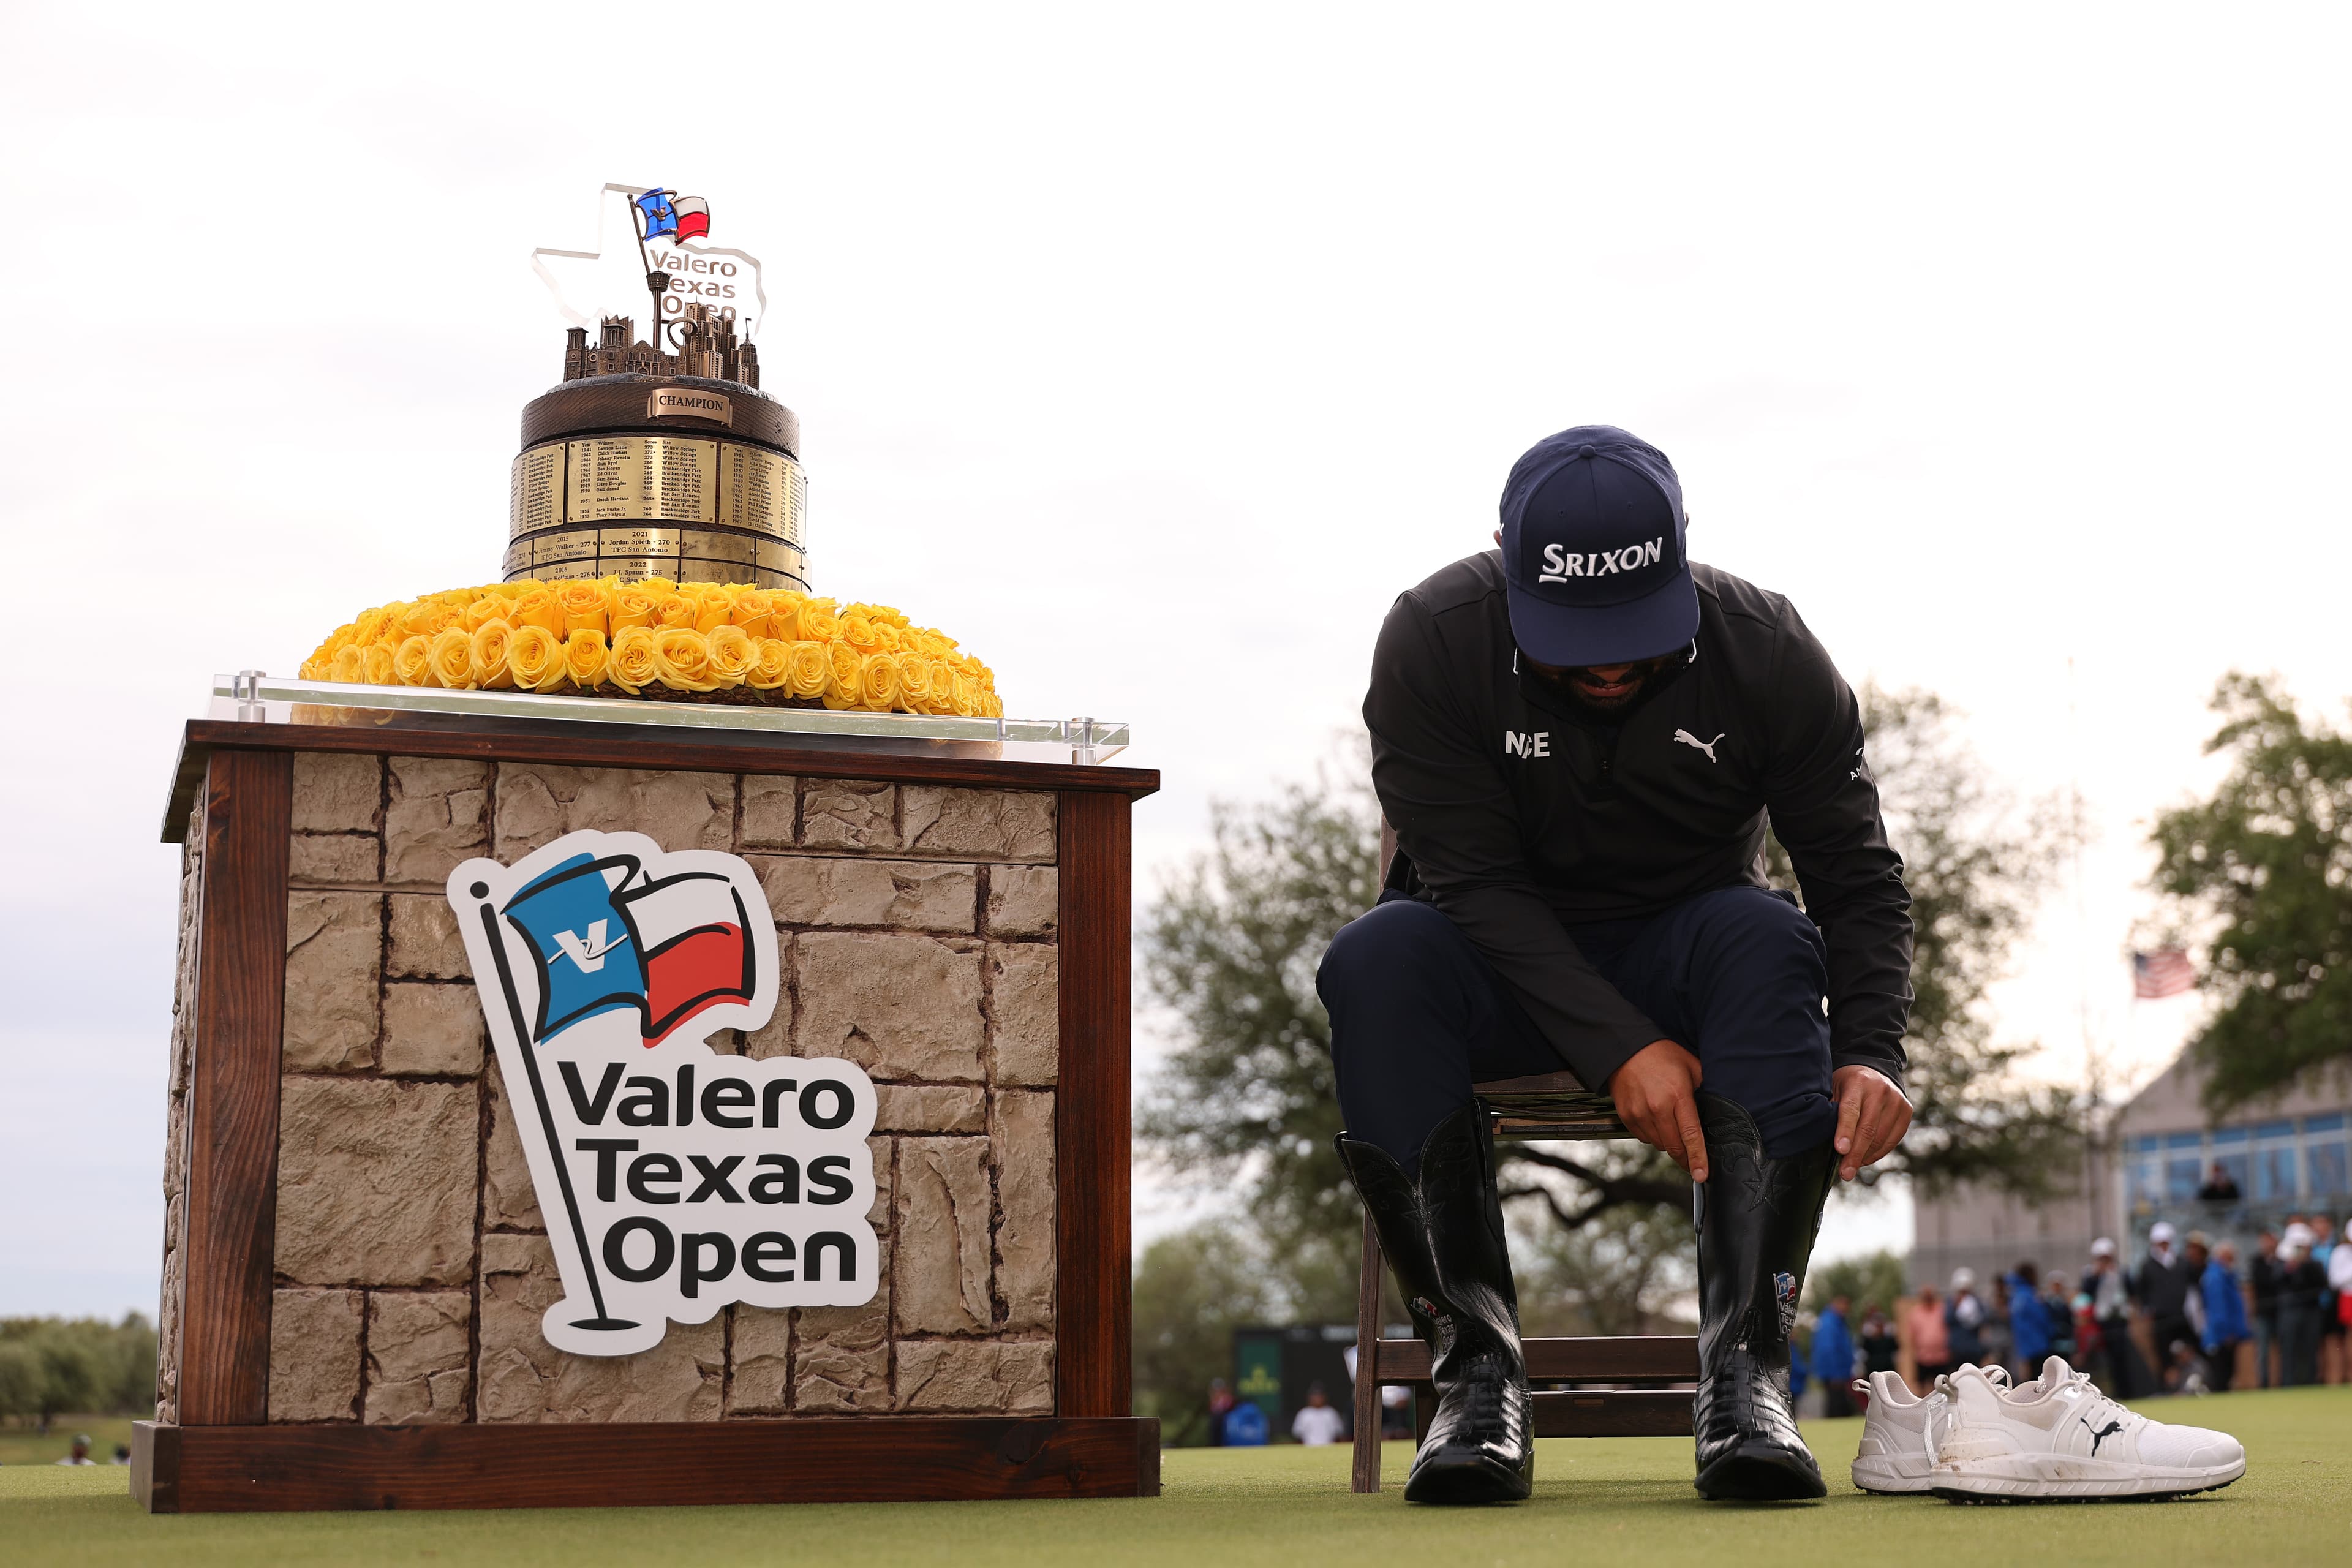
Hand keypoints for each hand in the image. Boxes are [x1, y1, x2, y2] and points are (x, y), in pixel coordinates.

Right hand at [1608, 1039, 1707, 1180]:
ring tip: (1672, 1128)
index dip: (1698, 1158)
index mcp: (1678, 1096)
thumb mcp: (1691, 1066)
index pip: (1691, 1135)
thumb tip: (1714, 1108)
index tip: (1702, 1175)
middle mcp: (1657, 1108)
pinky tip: (1657, 1122)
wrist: (1625, 1048)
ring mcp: (1639, 1113)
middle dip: (1686, 1158)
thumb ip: (1704, 1088)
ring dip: (1670, 1144)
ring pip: (1660, 1145)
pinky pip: (1644, 1138)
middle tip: (1693, 1162)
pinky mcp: (1627, 1116)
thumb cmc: (1661, 1055)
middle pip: (1674, 1146)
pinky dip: (1654, 1136)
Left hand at [1831, 1064, 1911, 1180]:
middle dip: (1855, 1155)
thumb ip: (1831, 1110)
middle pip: (1868, 1129)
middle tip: (1845, 1173)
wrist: (1874, 1069)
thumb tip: (1822, 1140)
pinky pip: (1893, 1139)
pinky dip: (1878, 1153)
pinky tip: (1865, 1159)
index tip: (1840, 1151)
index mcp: (1857, 1082)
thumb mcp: (1835, 1088)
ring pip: (1881, 1138)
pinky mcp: (1907, 1111)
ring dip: (1866, 1157)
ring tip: (1852, 1168)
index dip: (1845, 1132)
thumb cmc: (1848, 1084)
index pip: (1850, 1110)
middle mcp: (1880, 1091)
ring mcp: (1896, 1101)